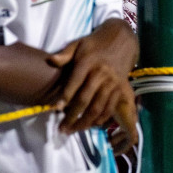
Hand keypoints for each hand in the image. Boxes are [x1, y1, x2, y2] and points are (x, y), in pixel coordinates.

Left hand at [46, 19, 139, 145]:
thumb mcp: (78, 43)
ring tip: (72, 130)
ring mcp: (112, 84)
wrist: (122, 41)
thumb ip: (64, 54)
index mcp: (88, 62)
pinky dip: (100, 119)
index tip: (56, 109)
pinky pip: (110, 108)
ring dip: (85, 122)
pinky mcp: (120, 90)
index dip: (65, 97)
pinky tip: (90, 125)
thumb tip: (50, 61)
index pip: (75, 82)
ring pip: (98, 108)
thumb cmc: (95, 44)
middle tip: (62, 128)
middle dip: (73, 116)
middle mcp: (101, 75)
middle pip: (86, 100)